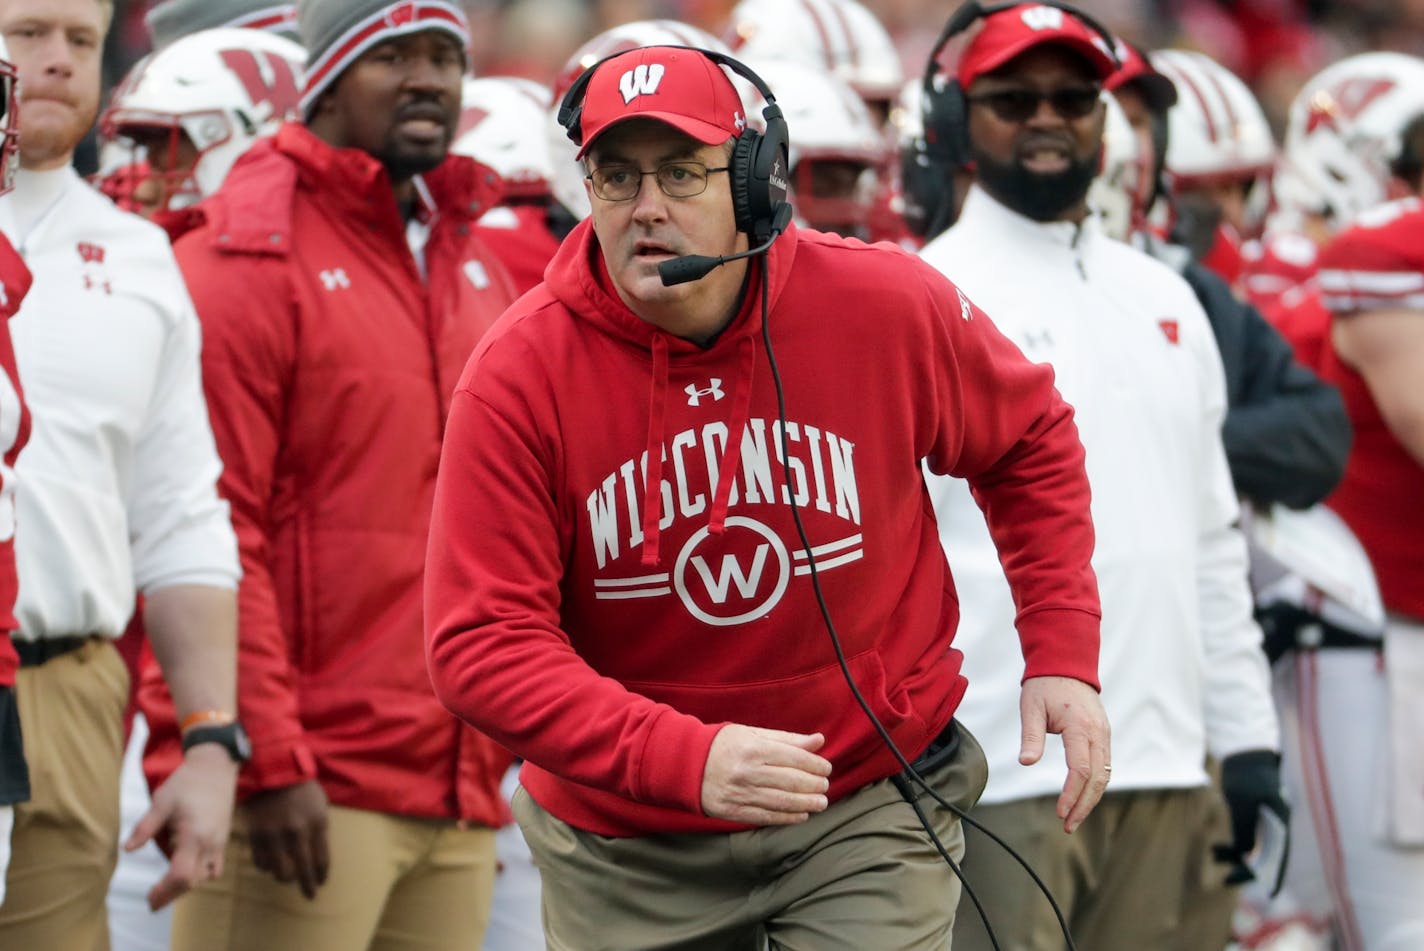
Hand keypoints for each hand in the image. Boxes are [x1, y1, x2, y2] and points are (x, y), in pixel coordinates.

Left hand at [123, 743, 238, 910]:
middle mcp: (210, 843)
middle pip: (193, 881)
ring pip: (206, 876)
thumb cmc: (186, 782)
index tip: (149, 898)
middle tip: (152, 899)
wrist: (216, 766)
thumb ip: (145, 827)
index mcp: (194, 835)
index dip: (164, 892)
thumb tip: (127, 849)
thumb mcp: (161, 802)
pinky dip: (200, 874)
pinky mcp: (223, 838)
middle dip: (172, 893)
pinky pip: (214, 866)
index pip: (181, 875)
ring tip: (167, 883)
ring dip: (187, 884)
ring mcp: (220, 842)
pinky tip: (185, 866)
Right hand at [241, 780, 330, 898]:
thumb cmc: (301, 788)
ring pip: (280, 872)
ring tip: (287, 875)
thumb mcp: (319, 806)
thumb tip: (317, 857)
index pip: (321, 860)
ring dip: (285, 877)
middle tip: (309, 894)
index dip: (321, 876)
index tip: (320, 883)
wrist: (271, 771)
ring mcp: (275, 835)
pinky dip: (267, 867)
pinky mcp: (256, 836)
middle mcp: (296, 832)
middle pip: (302, 871)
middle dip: (307, 886)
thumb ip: (320, 831)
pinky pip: (261, 864)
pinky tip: (271, 863)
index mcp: (317, 823)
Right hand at [701, 724, 831, 825]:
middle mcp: (747, 771)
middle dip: (814, 785)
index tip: (826, 768)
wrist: (686, 764)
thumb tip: (818, 740)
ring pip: (781, 802)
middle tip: (825, 786)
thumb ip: (787, 739)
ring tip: (821, 803)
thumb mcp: (753, 734)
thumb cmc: (724, 745)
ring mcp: (740, 793)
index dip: (815, 764)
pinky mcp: (733, 811)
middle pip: (791, 781)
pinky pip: (766, 816)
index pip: (794, 758)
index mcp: (753, 748)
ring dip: (806, 804)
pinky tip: (801, 815)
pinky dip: (787, 818)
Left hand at [1019, 675, 1110, 832]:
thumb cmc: (1045, 686)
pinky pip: (1104, 766)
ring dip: (1091, 799)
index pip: (1081, 769)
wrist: (1066, 664)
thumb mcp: (1031, 708)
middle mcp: (1098, 732)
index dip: (1071, 795)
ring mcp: (1104, 734)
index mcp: (1080, 726)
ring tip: (1074, 818)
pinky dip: (1095, 785)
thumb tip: (1026, 763)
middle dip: (1084, 805)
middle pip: (1097, 778)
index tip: (1059, 812)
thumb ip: (1031, 736)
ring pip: (1105, 775)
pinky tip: (1082, 798)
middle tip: (1068, 826)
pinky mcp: (1103, 736)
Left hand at [1214, 750, 1288, 885]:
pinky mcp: (1254, 814)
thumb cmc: (1245, 773)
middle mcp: (1277, 824)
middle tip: (1225, 878)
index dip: (1274, 876)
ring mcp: (1266, 820)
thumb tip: (1245, 855)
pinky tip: (1217, 849)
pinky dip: (1233, 845)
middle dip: (1247, 869)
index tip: (1268, 894)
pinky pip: (1246, 837)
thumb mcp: (1242, 802)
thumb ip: (1245, 829)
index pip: (1279, 856)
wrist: (1243, 749)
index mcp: (1280, 822)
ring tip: (1214, 855)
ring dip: (1236, 856)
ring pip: (1254, 848)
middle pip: (1266, 856)